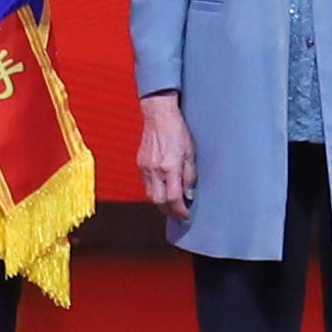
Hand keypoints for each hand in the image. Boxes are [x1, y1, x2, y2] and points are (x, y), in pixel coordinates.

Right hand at [137, 93, 195, 218]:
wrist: (158, 116)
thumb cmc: (177, 131)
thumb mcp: (190, 153)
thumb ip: (189, 176)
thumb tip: (188, 195)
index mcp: (170, 167)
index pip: (174, 198)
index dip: (180, 211)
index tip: (186, 215)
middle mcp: (155, 170)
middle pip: (159, 202)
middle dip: (169, 211)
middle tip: (179, 214)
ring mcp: (145, 168)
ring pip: (150, 196)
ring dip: (161, 204)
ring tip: (171, 205)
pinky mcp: (140, 165)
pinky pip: (146, 186)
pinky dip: (155, 192)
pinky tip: (163, 191)